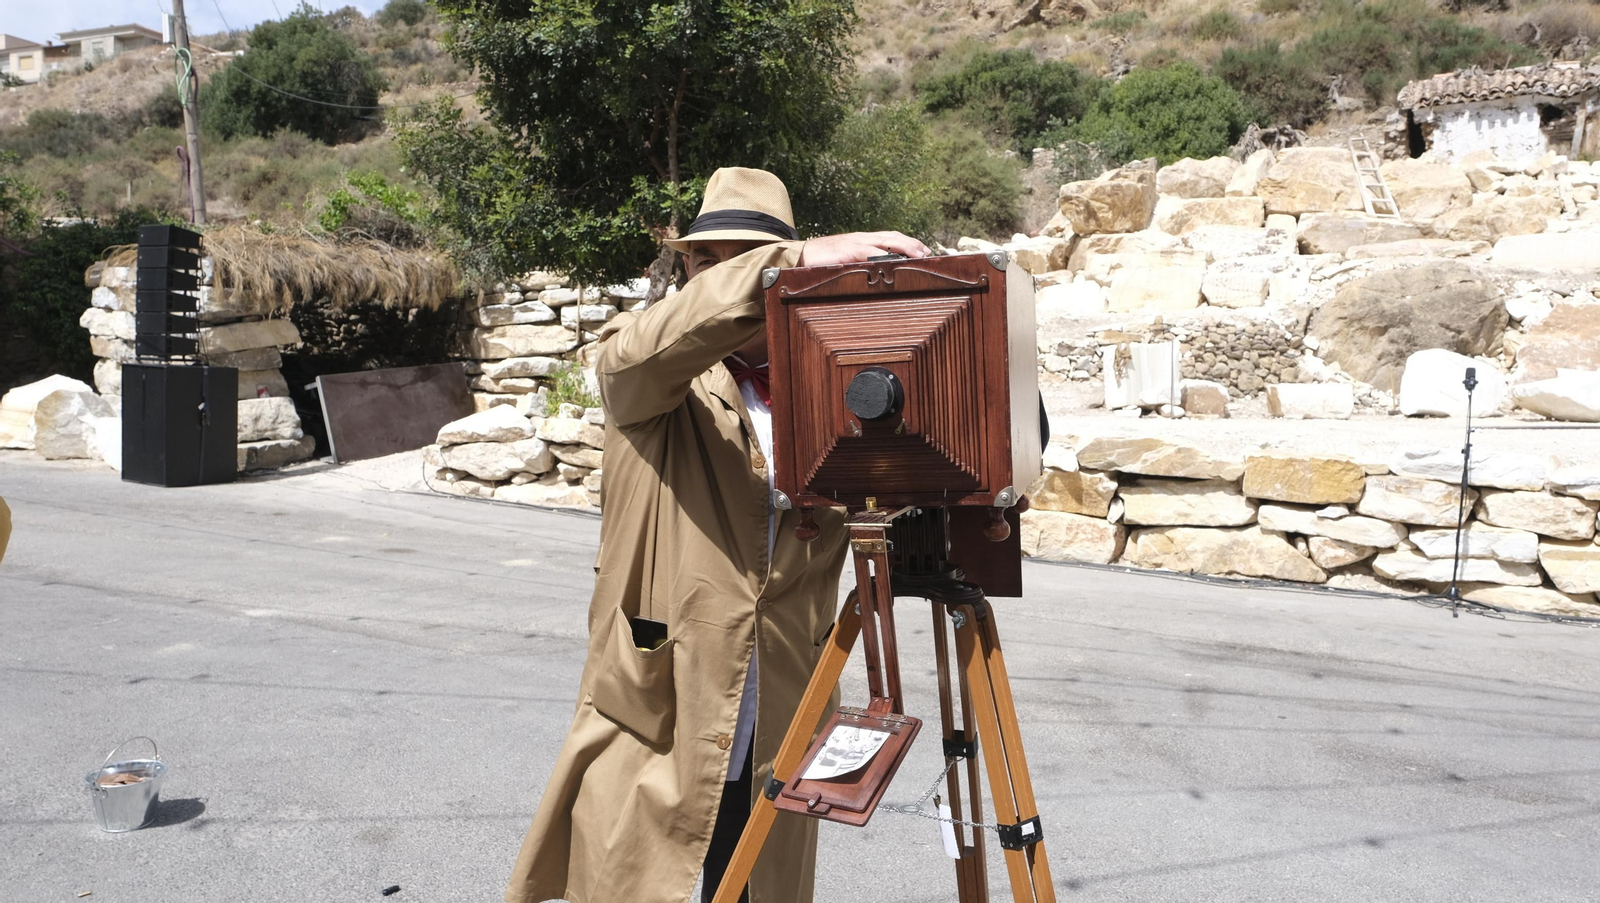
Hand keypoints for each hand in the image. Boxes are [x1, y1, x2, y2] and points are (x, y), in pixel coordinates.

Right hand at [798, 231, 931, 266]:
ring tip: (919, 255)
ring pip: (887, 241)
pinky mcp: (849, 250)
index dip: (909, 242)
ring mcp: (857, 242)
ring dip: (905, 247)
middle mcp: (863, 237)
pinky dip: (884, 255)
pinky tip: (895, 261)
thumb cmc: (824, 260)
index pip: (891, 237)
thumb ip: (862, 263)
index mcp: (864, 239)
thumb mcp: (847, 260)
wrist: (801, 255)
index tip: (924, 250)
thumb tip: (880, 274)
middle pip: (894, 236)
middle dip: (913, 243)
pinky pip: (870, 252)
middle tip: (928, 253)